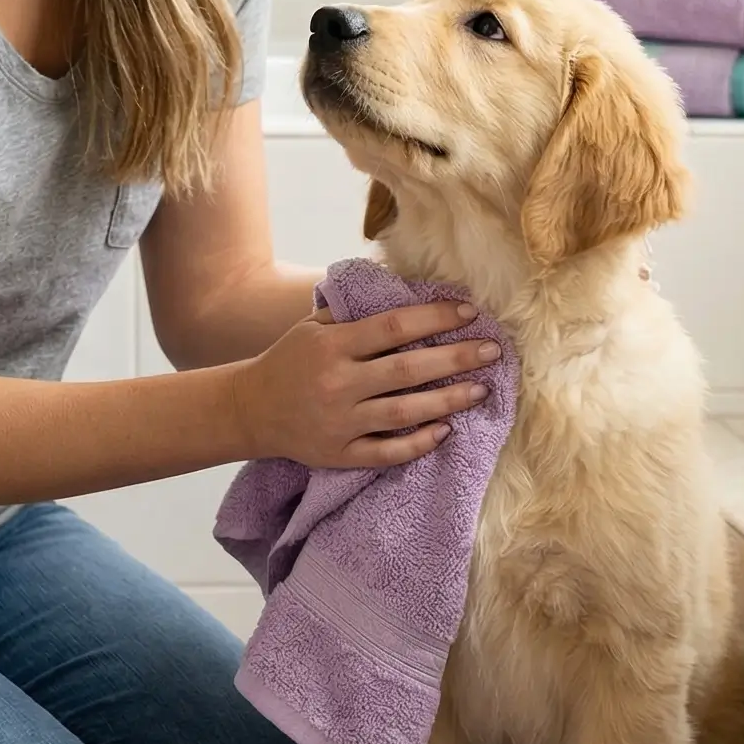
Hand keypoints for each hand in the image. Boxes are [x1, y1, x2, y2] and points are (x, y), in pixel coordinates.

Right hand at [230, 300, 501, 468]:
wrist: (251, 410)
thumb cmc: (291, 360)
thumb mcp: (314, 326)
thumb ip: (356, 312)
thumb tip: (407, 289)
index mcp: (333, 345)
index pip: (393, 327)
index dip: (435, 318)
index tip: (470, 312)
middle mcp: (338, 384)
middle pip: (408, 370)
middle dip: (456, 359)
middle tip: (493, 351)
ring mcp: (340, 423)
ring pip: (404, 412)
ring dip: (448, 400)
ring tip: (481, 389)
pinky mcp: (340, 454)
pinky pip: (387, 452)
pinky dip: (418, 442)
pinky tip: (445, 431)